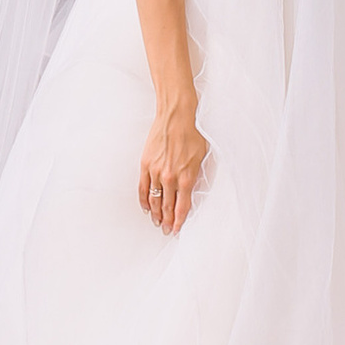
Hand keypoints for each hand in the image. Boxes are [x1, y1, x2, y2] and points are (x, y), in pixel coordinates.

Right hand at [138, 99, 208, 234]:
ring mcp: (156, 171)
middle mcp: (170, 177)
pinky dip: (144, 199)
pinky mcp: (146, 164)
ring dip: (155, 213)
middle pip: (167, 206)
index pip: (182, 207)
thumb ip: (196, 176)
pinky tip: (146, 207)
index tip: (176, 229)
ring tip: (156, 222)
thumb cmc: (193, 132)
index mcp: (186, 177)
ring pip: (154, 200)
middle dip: (166, 221)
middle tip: (165, 230)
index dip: (178, 221)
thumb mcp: (202, 156)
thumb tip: (192, 190)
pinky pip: (143, 187)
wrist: (177, 115)